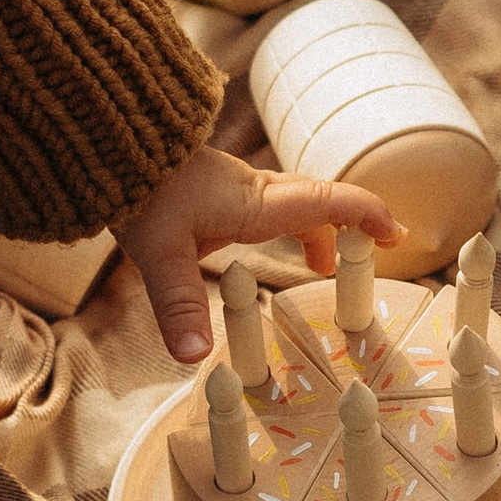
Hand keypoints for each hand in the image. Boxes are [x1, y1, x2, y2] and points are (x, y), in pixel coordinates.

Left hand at [112, 148, 399, 362]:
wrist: (106, 142)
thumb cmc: (138, 189)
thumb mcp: (157, 254)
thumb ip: (180, 306)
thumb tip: (196, 357)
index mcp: (255, 203)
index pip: (328, 202)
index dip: (366, 216)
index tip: (394, 234)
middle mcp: (253, 190)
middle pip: (318, 202)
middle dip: (351, 224)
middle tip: (373, 248)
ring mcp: (235, 185)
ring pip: (293, 201)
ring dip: (316, 227)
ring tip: (319, 263)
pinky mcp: (214, 187)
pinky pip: (268, 201)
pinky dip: (286, 221)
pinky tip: (263, 243)